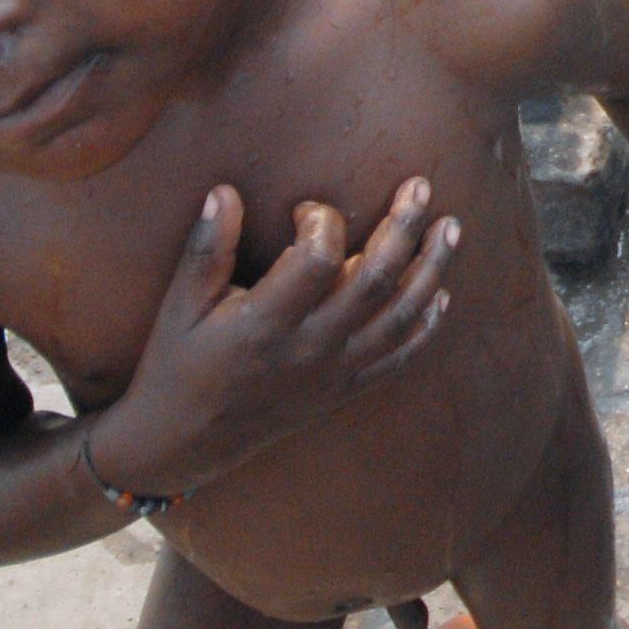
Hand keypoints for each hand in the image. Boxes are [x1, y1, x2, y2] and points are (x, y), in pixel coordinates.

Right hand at [86, 181, 459, 501]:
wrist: (185, 442)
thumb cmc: (178, 364)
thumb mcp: (180, 306)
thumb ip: (206, 249)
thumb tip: (225, 191)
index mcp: (266, 324)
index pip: (319, 260)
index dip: (323, 222)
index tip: (308, 209)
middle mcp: (309, 349)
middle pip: (375, 282)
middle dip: (403, 228)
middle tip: (421, 187)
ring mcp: (333, 373)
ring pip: (399, 319)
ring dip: (430, 271)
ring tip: (450, 230)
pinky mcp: (343, 391)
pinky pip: (397, 359)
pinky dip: (425, 327)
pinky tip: (441, 296)